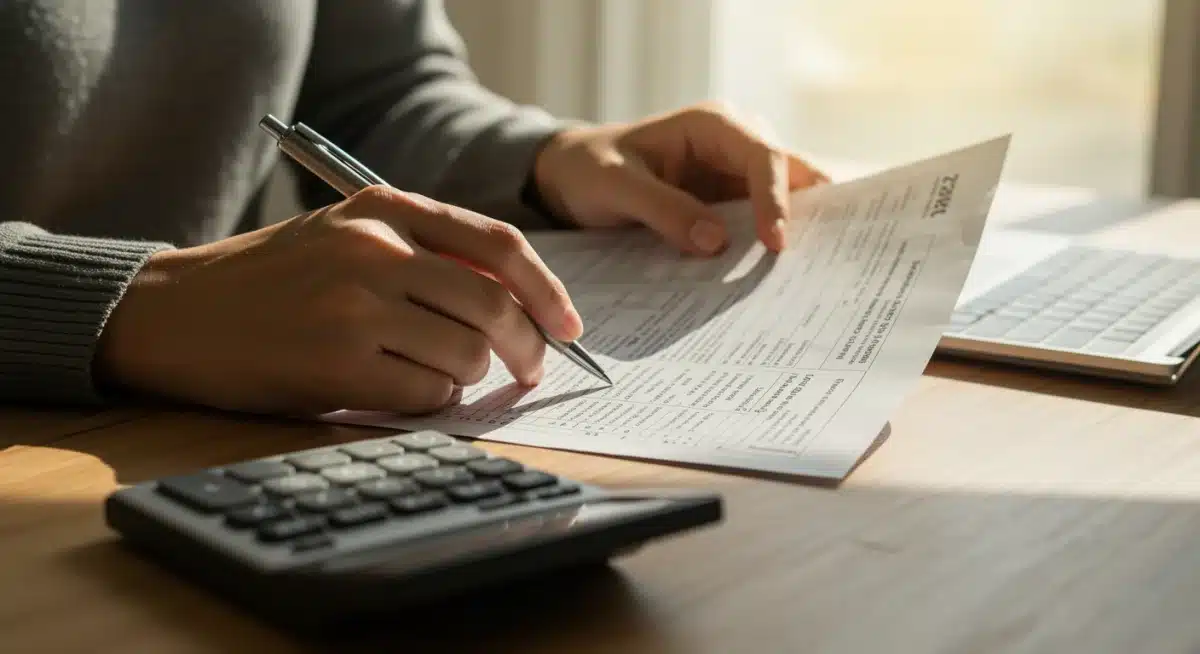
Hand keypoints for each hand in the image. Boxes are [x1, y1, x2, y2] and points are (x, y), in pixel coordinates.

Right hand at [95, 186, 581, 415]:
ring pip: (467, 356)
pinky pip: (428, 396)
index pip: (498, 246)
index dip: (548, 290)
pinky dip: (433, 404)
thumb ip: (427, 250)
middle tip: (530, 370)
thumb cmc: (273, 278)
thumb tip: (520, 300)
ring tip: (436, 375)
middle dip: (529, 348)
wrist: (177, 312)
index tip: (570, 325)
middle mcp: (375, 251)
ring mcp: (355, 308)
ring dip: (470, 379)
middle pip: (495, 306)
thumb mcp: (348, 232)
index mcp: (385, 208)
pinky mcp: (337, 365)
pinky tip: (404, 393)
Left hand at [532, 102, 828, 253]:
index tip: (775, 244)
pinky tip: (777, 278)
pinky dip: (771, 246)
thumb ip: (663, 209)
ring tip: (807, 275)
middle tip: (818, 262)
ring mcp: (736, 176)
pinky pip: (763, 223)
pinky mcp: (730, 205)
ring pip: (788, 199)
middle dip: (807, 214)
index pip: (763, 156)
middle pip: (791, 174)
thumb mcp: (615, 186)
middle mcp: (735, 144)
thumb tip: (716, 243)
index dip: (776, 199)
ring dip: (796, 232)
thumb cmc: (589, 170)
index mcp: (712, 125)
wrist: (571, 177)